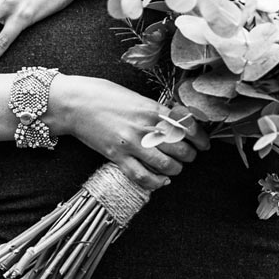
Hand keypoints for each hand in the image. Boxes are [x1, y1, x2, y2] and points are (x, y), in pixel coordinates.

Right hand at [49, 75, 209, 190]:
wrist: (75, 103)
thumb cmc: (104, 95)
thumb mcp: (136, 97)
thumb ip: (156, 110)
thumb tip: (176, 122)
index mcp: (152, 108)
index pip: (187, 126)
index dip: (201, 138)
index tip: (204, 144)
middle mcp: (145, 126)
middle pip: (181, 147)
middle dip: (190, 155)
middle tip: (190, 156)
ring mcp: (131, 143)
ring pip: (166, 164)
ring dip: (176, 169)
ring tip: (176, 168)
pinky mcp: (117, 156)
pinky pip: (142, 176)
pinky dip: (156, 182)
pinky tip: (161, 181)